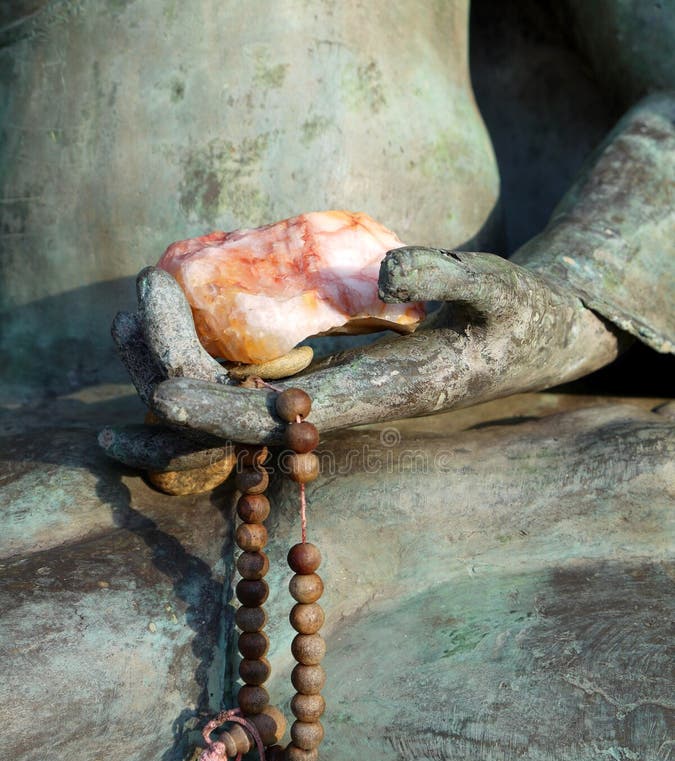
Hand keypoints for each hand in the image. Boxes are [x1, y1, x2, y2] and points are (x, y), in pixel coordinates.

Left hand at [101, 94, 672, 464]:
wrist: (527, 346)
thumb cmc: (517, 317)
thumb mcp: (502, 289)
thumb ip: (453, 276)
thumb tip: (388, 272)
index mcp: (384, 394)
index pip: (292, 418)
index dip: (224, 414)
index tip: (159, 399)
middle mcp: (350, 408)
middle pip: (248, 428)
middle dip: (180, 400)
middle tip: (119, 349)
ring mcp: (336, 398)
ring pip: (245, 413)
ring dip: (182, 387)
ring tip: (123, 331)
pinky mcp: (331, 380)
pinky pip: (258, 388)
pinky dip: (209, 374)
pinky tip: (172, 340)